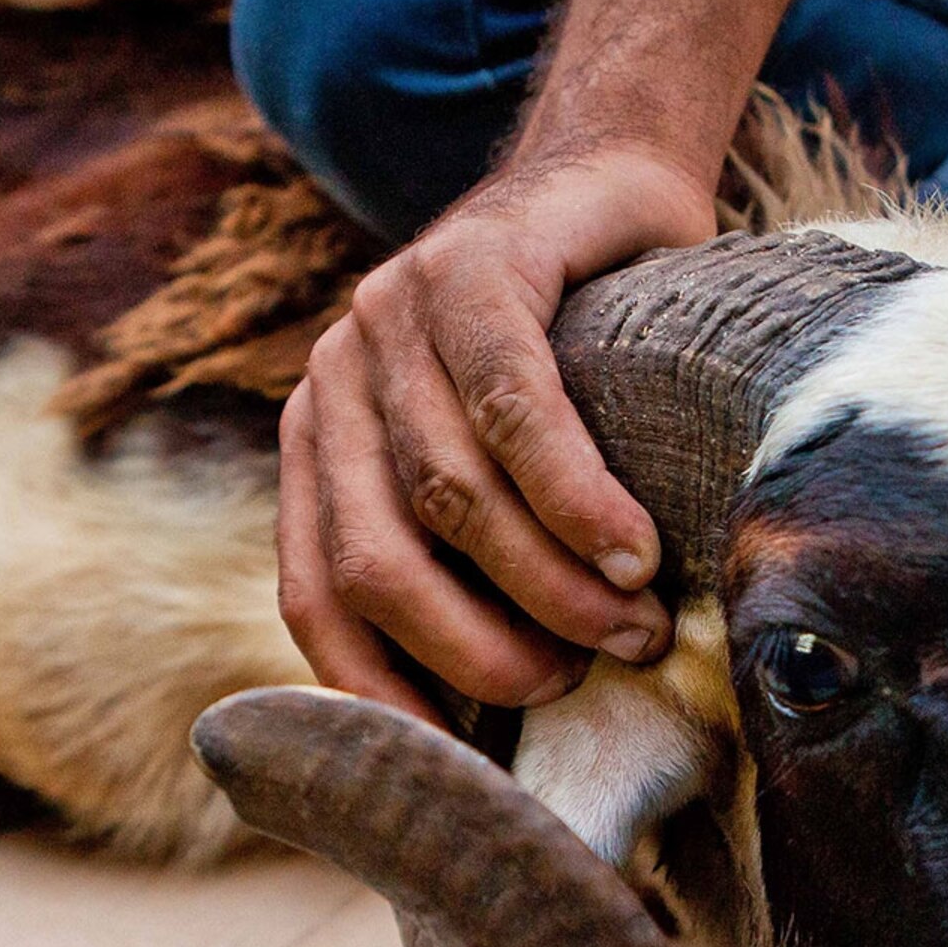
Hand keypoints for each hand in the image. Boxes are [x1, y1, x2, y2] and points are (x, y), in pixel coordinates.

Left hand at [279, 144, 711, 718]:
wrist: (608, 179)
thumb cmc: (577, 357)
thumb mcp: (498, 464)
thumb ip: (472, 559)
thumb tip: (512, 735)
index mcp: (321, 447)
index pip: (313, 599)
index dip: (378, 695)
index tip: (462, 768)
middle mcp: (334, 379)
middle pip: (374, 560)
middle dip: (478, 650)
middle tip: (578, 680)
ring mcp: (390, 313)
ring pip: (447, 492)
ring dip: (545, 584)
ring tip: (634, 626)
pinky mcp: (472, 261)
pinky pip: (512, 404)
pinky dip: (573, 495)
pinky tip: (630, 549)